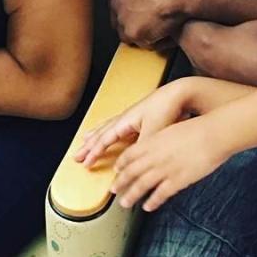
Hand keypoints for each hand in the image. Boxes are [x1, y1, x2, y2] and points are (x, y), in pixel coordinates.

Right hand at [74, 80, 191, 167]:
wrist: (180, 93)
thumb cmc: (167, 107)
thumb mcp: (153, 131)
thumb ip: (140, 148)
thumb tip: (129, 164)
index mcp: (125, 120)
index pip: (104, 139)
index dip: (94, 152)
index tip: (85, 163)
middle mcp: (126, 117)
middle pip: (101, 132)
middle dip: (88, 145)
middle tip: (76, 155)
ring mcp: (133, 116)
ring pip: (108, 127)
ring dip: (96, 136)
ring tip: (86, 140)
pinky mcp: (142, 117)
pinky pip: (118, 126)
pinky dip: (109, 131)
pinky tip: (113, 134)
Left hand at [109, 0, 192, 48]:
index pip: (119, 5)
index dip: (134, 12)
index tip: (145, 14)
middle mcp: (116, 3)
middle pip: (122, 22)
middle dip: (137, 25)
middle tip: (155, 25)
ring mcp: (122, 19)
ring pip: (133, 35)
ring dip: (148, 34)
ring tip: (165, 28)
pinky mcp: (133, 33)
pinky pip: (147, 44)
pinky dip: (160, 41)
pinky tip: (170, 32)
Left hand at [112, 114, 229, 211]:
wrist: (213, 134)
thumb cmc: (197, 128)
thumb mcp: (171, 130)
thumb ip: (161, 140)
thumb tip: (156, 147)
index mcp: (152, 141)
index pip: (129, 155)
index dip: (121, 165)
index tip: (116, 171)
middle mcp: (154, 156)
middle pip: (131, 172)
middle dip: (120, 183)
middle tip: (113, 191)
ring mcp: (165, 169)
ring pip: (141, 185)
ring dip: (131, 195)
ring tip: (125, 203)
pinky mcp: (177, 180)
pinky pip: (160, 194)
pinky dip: (152, 202)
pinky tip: (147, 207)